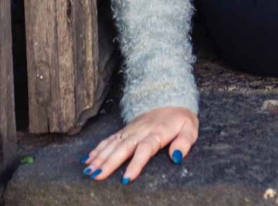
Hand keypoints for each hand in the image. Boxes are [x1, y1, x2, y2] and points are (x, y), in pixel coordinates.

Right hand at [81, 106, 198, 182]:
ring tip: (88, 171)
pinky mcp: (125, 130)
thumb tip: (177, 157)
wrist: (170, 99)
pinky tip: (87, 160)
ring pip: (112, 144)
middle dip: (109, 162)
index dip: (136, 163)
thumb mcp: (190, 128)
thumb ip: (184, 142)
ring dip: (99, 157)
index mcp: (158, 132)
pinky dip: (97, 149)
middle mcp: (141, 131)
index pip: (145, 148)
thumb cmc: (180, 119)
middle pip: (123, 148)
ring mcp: (131, 130)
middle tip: (97, 176)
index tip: (127, 178)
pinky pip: (109, 139)